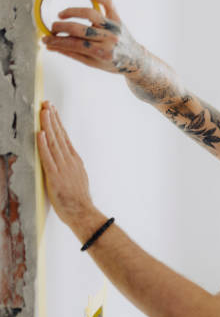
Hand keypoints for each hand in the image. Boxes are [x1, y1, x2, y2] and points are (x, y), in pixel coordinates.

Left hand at [37, 101, 95, 226]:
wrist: (82, 212)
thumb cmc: (78, 199)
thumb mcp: (78, 178)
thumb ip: (70, 167)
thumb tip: (65, 159)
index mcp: (75, 161)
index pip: (64, 138)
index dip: (58, 123)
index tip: (53, 111)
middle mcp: (69, 161)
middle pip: (59, 136)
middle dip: (52, 119)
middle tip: (47, 104)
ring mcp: (62, 168)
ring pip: (54, 143)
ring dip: (48, 126)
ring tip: (44, 112)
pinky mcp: (55, 177)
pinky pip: (48, 158)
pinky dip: (44, 145)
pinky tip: (41, 134)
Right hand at [41, 0, 144, 74]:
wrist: (135, 60)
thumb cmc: (113, 62)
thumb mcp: (93, 63)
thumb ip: (73, 53)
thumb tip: (51, 46)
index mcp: (103, 53)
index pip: (74, 45)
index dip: (57, 42)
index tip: (46, 40)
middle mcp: (109, 39)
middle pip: (79, 29)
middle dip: (61, 28)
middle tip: (52, 29)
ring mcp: (114, 27)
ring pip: (90, 13)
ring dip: (72, 12)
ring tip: (61, 15)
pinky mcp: (118, 18)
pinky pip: (107, 2)